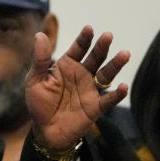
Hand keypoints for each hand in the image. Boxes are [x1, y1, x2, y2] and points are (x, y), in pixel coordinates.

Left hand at [26, 25, 129, 151]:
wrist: (45, 131)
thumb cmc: (39, 104)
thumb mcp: (35, 80)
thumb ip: (40, 60)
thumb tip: (39, 35)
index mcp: (67, 66)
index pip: (78, 49)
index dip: (84, 39)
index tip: (89, 29)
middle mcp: (82, 75)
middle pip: (95, 58)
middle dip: (101, 47)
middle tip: (108, 36)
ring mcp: (90, 90)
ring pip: (106, 75)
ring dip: (115, 65)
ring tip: (124, 54)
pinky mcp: (96, 107)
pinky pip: (109, 100)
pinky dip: (117, 94)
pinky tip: (123, 87)